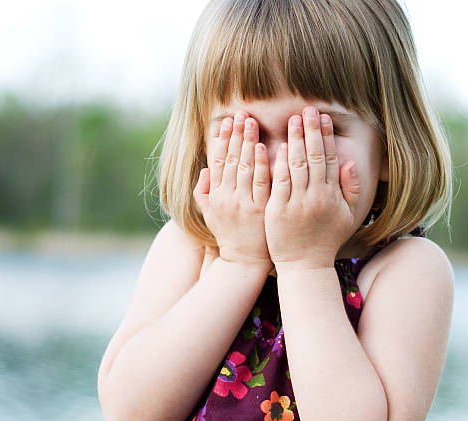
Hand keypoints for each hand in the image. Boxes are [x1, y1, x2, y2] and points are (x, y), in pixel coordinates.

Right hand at [193, 111, 272, 272]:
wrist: (245, 261)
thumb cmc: (230, 235)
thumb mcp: (210, 214)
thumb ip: (204, 192)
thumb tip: (206, 169)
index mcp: (215, 195)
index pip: (218, 161)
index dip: (222, 140)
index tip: (227, 121)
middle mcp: (227, 197)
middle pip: (230, 159)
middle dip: (236, 135)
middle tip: (242, 113)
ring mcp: (243, 203)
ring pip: (244, 167)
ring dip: (247, 142)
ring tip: (251, 121)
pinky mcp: (260, 209)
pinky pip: (260, 182)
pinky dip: (260, 163)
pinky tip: (263, 147)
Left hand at [264, 106, 360, 269]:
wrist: (304, 265)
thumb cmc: (325, 240)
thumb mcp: (347, 217)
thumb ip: (351, 190)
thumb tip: (351, 163)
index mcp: (332, 195)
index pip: (330, 159)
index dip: (326, 136)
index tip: (322, 118)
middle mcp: (316, 196)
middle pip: (314, 157)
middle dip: (310, 131)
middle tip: (306, 110)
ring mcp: (296, 203)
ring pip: (296, 165)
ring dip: (294, 141)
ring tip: (292, 120)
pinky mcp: (278, 210)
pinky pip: (278, 182)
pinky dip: (277, 163)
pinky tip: (275, 146)